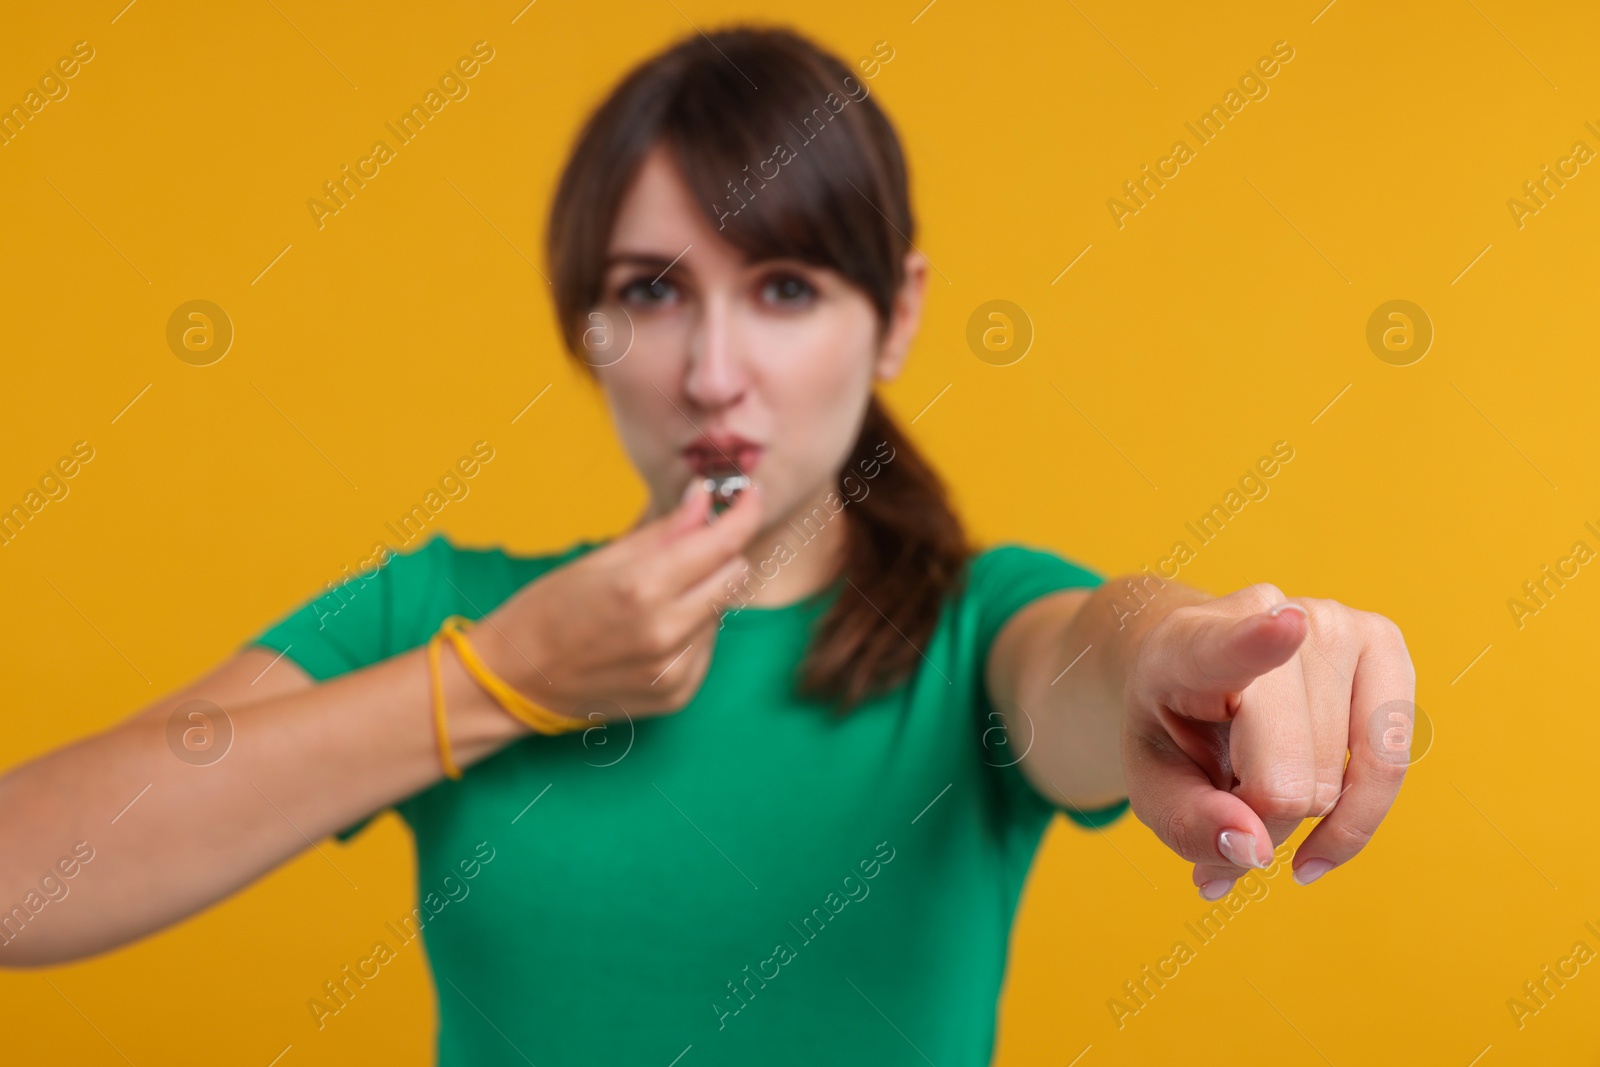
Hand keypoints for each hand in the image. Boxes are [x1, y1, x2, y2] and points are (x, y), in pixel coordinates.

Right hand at [482, 478, 762, 720]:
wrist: (514, 681)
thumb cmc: (547, 611)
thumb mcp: (600, 559)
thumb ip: (662, 533)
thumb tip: (704, 499)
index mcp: (642, 588)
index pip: (720, 544)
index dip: (744, 514)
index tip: (752, 496)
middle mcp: (665, 632)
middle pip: (734, 577)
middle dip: (721, 555)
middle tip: (694, 546)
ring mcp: (673, 669)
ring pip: (722, 612)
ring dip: (703, 595)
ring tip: (655, 598)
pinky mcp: (676, 694)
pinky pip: (706, 647)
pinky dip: (691, 630)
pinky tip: (653, 630)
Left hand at [1120, 584, 1415, 896]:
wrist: (1199, 674)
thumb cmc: (1176, 730)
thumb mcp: (1152, 786)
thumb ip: (1189, 824)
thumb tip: (1256, 848)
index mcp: (1185, 645)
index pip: (1225, 646)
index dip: (1256, 642)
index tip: (1287, 626)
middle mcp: (1264, 613)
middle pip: (1287, 775)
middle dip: (1261, 820)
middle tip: (1228, 804)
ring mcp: (1333, 622)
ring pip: (1338, 780)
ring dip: (1304, 816)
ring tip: (1261, 791)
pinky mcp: (1383, 644)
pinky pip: (1390, 764)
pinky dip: (1355, 817)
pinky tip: (1320, 833)